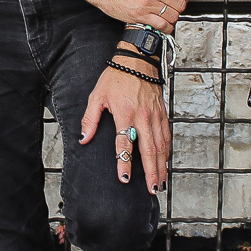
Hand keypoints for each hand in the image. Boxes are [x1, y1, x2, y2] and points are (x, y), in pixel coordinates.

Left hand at [80, 64, 170, 191]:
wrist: (138, 60)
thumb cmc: (116, 77)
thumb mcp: (97, 96)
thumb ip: (90, 119)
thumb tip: (84, 139)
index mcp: (125, 113)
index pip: (125, 143)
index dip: (124, 162)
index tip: (125, 179)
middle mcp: (143, 117)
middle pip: (149, 150)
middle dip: (151, 172)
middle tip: (152, 190)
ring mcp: (155, 116)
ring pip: (160, 145)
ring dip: (161, 166)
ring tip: (161, 183)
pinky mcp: (162, 113)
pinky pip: (166, 136)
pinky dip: (167, 152)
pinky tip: (165, 163)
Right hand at [82, 0, 189, 32]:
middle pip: (180, 3)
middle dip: (180, 5)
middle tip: (175, 5)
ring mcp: (147, 4)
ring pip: (173, 16)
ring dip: (174, 16)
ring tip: (169, 14)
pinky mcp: (140, 16)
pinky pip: (161, 25)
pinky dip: (166, 27)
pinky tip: (163, 23)